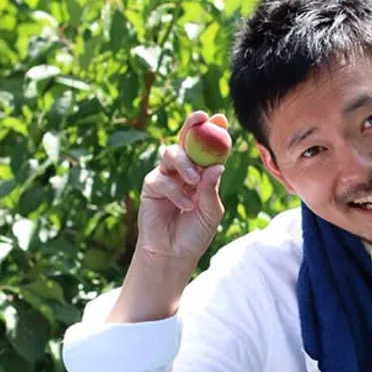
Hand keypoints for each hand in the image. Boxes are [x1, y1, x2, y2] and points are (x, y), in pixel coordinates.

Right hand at [136, 111, 228, 264]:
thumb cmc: (196, 233)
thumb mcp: (211, 211)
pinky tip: (184, 206)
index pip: (207, 148)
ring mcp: (166, 175)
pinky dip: (176, 191)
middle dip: (192, 124)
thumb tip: (218, 165)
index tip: (221, 119)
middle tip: (202, 118)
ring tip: (194, 181)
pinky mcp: (151, 185)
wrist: (174, 253)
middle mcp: (183, 170)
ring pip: (171, 153)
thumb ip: (211, 188)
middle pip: (185, 140)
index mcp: (202, 173)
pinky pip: (163, 178)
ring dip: (185, 163)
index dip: (213, 131)